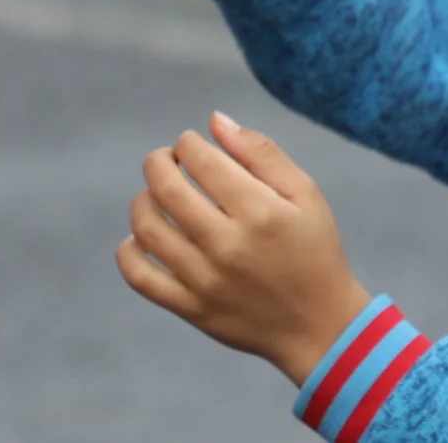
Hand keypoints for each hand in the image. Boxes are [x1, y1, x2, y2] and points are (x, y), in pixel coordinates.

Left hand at [115, 112, 374, 384]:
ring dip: (142, 200)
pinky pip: (140, 277)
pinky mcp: (191, 309)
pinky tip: (140, 238)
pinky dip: (128, 251)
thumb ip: (261, 152)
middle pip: (166, 188)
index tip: (192, 145)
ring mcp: (205, 281)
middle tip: (166, 159)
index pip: (200, 159)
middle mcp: (228, 246)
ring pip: (146, 228)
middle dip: (157, 161)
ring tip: (156, 195)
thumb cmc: (314, 251)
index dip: (187, 142)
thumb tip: (214, 120)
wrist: (319, 327)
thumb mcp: (305, 194)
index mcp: (259, 212)